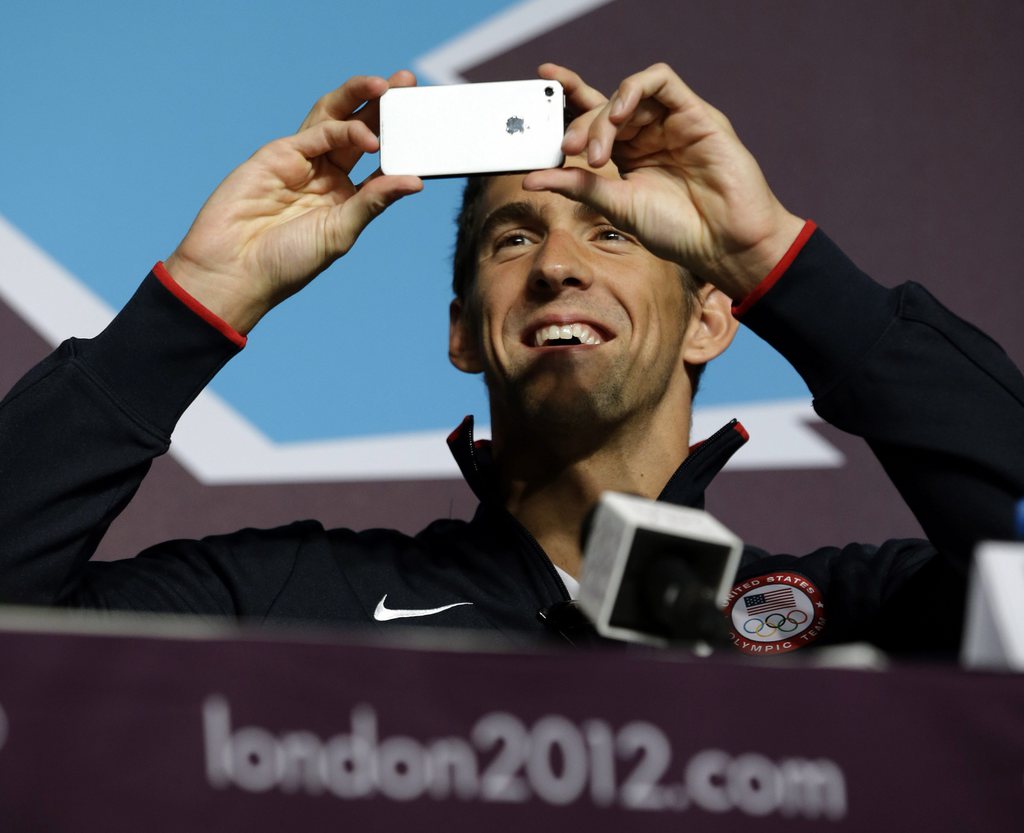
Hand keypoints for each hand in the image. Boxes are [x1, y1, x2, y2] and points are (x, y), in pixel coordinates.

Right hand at [165, 74, 422, 333]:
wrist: (235, 270)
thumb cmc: (288, 263)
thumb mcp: (340, 232)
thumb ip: (374, 202)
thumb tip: (416, 181)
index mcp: (346, 197)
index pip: (381, 160)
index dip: (402, 141)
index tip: (428, 123)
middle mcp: (326, 174)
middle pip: (361, 128)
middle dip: (385, 105)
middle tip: (409, 82)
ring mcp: (301, 161)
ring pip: (335, 118)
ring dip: (361, 98)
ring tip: (389, 86)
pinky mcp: (277, 154)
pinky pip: (314, 134)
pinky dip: (341, 129)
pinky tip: (368, 138)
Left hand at [523, 63, 803, 298]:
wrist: (723, 243)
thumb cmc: (676, 230)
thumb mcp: (616, 206)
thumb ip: (577, 186)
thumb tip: (530, 179)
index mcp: (627, 155)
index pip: (590, 118)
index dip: (565, 100)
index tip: (538, 91)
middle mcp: (647, 134)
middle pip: (603, 106)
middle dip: (580, 124)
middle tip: (568, 150)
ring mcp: (671, 122)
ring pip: (626, 95)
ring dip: (603, 116)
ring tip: (595, 151)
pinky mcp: (694, 113)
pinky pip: (660, 81)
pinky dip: (632, 92)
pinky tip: (619, 116)